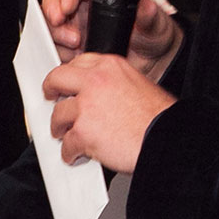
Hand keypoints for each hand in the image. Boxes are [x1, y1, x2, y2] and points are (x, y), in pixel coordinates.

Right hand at [40, 0, 181, 78]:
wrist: (151, 63)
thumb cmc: (151, 35)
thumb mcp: (155, 25)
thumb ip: (149, 15)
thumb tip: (147, 5)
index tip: (67, 4)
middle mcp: (83, 8)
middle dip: (52, 9)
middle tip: (60, 22)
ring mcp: (74, 28)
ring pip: (50, 22)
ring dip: (55, 32)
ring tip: (74, 43)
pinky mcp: (70, 49)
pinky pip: (53, 47)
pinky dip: (56, 51)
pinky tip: (70, 56)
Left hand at [43, 52, 175, 172]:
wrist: (168, 140)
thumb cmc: (159, 119)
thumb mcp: (139, 85)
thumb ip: (114, 84)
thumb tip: (98, 93)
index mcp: (110, 67)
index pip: (78, 63)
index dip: (69, 76)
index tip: (65, 84)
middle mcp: (95, 81)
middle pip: (57, 79)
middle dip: (51, 90)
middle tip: (50, 98)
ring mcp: (86, 106)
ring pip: (58, 115)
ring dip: (60, 128)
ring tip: (65, 135)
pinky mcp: (83, 132)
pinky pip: (67, 143)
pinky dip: (70, 152)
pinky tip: (76, 155)